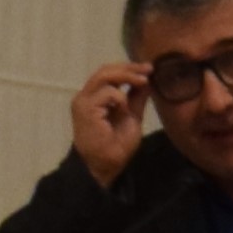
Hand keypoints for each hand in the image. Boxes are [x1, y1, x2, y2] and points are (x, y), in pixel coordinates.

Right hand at [69, 63, 154, 186]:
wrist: (106, 165)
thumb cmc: (117, 145)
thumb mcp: (132, 116)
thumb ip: (136, 98)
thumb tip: (146, 80)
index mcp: (95, 98)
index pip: (109, 73)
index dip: (129, 68)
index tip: (149, 68)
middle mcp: (86, 96)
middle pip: (105, 70)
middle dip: (129, 67)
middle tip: (148, 69)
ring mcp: (83, 101)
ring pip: (104, 75)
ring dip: (127, 77)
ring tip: (143, 82)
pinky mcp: (85, 108)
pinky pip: (107, 93)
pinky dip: (120, 98)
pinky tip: (123, 110)